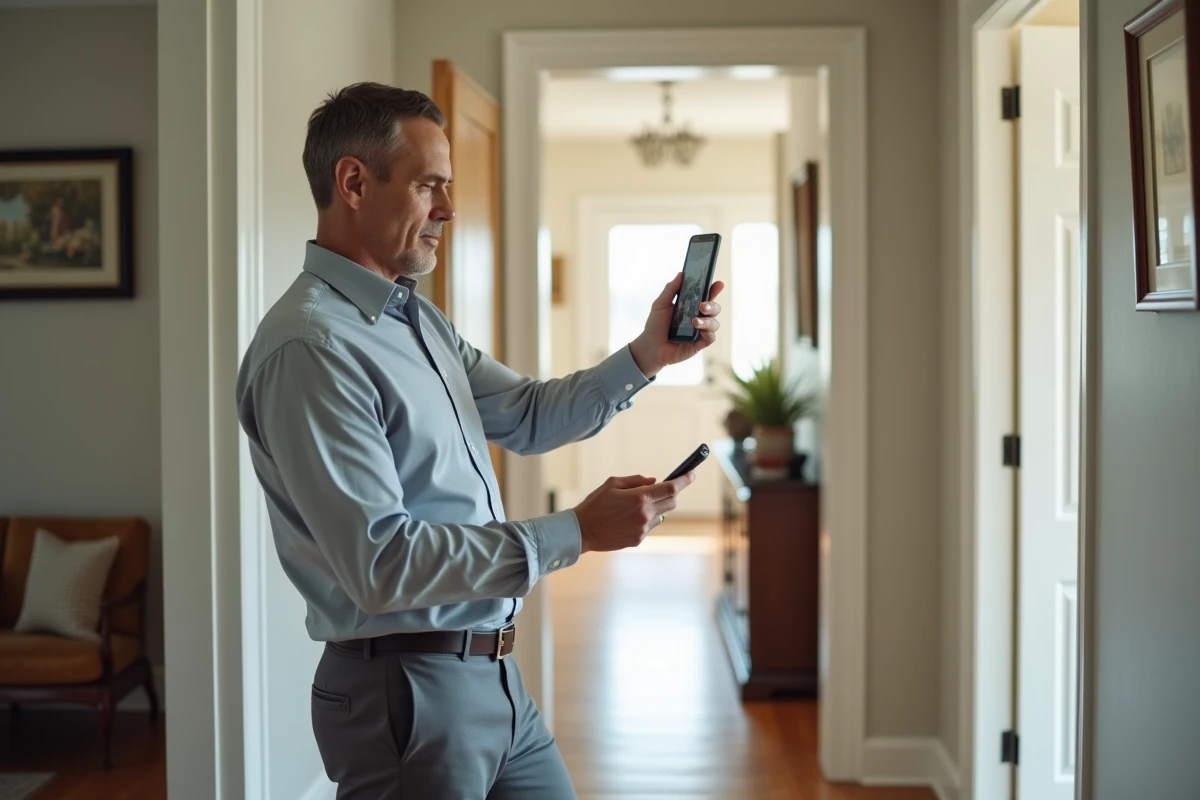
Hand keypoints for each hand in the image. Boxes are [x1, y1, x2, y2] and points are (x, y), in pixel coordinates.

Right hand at [573, 472, 696, 553]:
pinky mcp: (638, 539)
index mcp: (639, 497)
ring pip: (662, 515)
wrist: (582, 531)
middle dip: (671, 493)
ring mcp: (643, 528)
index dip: (684, 480)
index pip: (671, 488)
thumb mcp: (612, 484)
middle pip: (672, 502)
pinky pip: (650, 526)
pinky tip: (627, 519)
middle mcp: (645, 514)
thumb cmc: (595, 504)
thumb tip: (655, 481)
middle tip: (661, 489)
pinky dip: (646, 520)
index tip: (692, 474)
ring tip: (634, 507)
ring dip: (656, 508)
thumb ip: (636, 481)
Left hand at [628, 273, 724, 378]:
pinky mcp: (699, 343)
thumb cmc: (655, 325)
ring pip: (714, 323)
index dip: (714, 289)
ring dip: (708, 320)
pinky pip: (711, 337)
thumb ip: (671, 289)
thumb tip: (681, 273)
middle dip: (712, 305)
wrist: (650, 347)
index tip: (718, 284)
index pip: (706, 295)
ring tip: (695, 321)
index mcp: (690, 306)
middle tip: (703, 305)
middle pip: (714, 308)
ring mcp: (700, 331)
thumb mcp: (660, 304)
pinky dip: (707, 332)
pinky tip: (698, 329)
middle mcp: (698, 317)